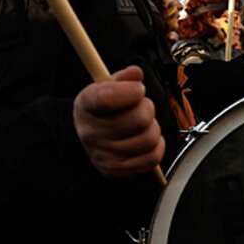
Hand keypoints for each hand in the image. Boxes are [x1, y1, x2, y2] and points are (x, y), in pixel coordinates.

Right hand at [74, 65, 164, 180]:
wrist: (92, 138)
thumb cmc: (105, 110)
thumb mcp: (109, 87)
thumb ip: (124, 78)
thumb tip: (135, 72)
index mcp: (86, 105)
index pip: (107, 97)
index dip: (131, 91)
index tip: (138, 89)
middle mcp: (90, 132)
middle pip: (139, 118)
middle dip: (148, 109)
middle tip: (142, 108)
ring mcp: (103, 154)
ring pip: (149, 138)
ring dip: (153, 128)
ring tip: (142, 125)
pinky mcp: (116, 171)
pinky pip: (153, 157)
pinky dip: (157, 146)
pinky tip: (145, 140)